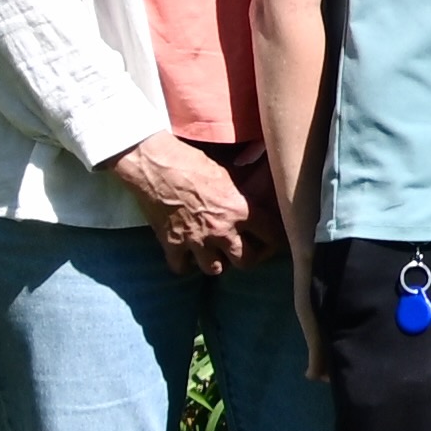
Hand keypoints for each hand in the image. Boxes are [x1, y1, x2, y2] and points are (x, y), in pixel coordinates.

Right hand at [105, 133, 261, 277]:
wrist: (155, 165)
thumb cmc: (191, 160)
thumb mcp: (226, 171)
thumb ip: (242, 188)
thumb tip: (259, 182)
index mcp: (240, 209)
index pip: (271, 236)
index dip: (275, 240)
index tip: (273, 241)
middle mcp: (221, 231)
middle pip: (245, 261)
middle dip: (247, 257)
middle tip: (243, 250)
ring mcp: (196, 241)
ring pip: (214, 270)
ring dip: (216, 263)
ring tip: (214, 254)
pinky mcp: (172, 245)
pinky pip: (182, 268)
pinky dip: (185, 264)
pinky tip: (187, 255)